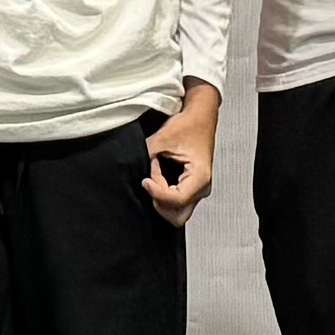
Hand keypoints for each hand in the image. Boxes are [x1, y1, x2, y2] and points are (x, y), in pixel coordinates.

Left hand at [141, 83, 219, 223]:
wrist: (200, 117)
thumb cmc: (188, 125)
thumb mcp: (162, 139)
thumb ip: (146, 158)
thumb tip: (133, 169)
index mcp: (200, 177)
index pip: (176, 201)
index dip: (156, 192)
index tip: (146, 179)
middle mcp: (202, 188)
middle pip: (177, 216)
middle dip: (159, 202)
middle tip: (151, 181)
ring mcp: (198, 190)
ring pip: (177, 212)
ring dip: (162, 198)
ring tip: (157, 175)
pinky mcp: (192, 188)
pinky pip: (177, 203)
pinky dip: (165, 195)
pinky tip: (160, 177)